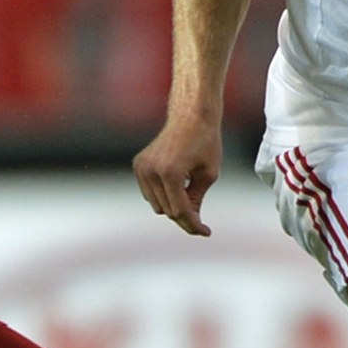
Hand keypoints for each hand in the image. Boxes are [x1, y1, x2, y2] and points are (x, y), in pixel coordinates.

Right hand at [133, 117, 224, 235]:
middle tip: (200, 218)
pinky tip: (176, 184)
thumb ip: (197, 200)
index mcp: (171, 173)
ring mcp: (142, 168)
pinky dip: (162, 195)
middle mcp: (152, 171)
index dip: (194, 225)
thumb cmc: (205, 141)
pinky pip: (149, 193)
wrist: (190, 115)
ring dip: (173, 205)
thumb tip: (191, 220)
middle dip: (185, 216)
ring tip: (189, 194)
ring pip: (157, 205)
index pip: (180, 211)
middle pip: (168, 211)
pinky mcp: (138, 165)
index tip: (206, 232)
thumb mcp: (208, 175)